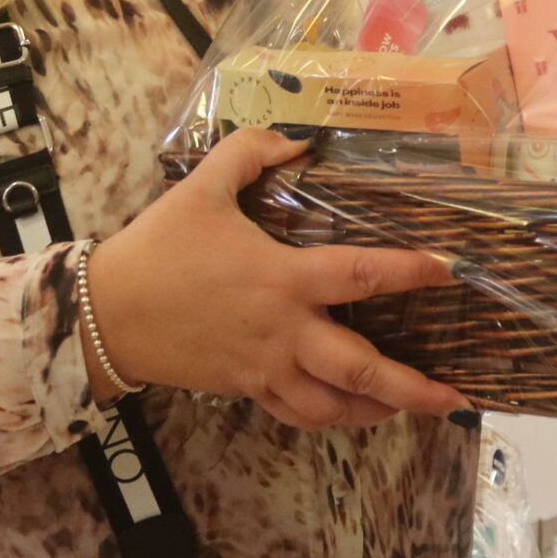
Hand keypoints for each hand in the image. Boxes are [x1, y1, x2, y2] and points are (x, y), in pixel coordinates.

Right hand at [82, 128, 468, 429]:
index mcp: (283, 278)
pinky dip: (330, 416)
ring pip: (333, 405)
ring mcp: (266, 368)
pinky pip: (297, 413)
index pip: (363, 275)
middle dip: (411, 387)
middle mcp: (285, 331)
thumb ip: (250, 153)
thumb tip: (296, 141)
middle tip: (453, 396)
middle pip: (360, 369)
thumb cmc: (157, 250)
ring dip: (378, 411)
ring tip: (412, 407)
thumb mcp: (201, 186)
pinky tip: (350, 412)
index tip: (451, 270)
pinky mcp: (246, 389)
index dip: (411, 272)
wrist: (103, 315)